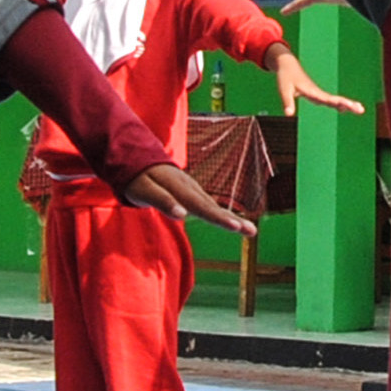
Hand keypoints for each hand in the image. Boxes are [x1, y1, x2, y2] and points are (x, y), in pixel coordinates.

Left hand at [128, 161, 251, 235]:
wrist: (138, 159)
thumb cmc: (138, 178)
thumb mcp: (143, 190)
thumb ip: (162, 201)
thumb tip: (182, 215)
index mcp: (180, 188)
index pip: (202, 206)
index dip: (219, 218)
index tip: (235, 226)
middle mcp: (190, 188)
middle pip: (213, 207)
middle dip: (233, 221)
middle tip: (252, 232)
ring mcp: (193, 189)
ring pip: (214, 206)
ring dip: (233, 219)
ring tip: (250, 231)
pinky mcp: (192, 193)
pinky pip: (209, 205)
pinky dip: (223, 215)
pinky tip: (235, 223)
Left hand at [266, 46, 363, 118]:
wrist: (287, 65)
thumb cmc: (285, 77)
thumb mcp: (284, 90)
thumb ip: (287, 102)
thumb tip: (289, 115)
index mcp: (311, 91)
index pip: (327, 99)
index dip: (337, 103)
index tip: (346, 106)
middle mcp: (317, 92)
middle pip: (335, 100)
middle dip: (348, 104)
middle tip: (360, 109)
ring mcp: (318, 93)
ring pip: (334, 100)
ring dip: (346, 104)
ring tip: (360, 109)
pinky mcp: (316, 94)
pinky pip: (329, 100)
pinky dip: (338, 104)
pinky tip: (344, 109)